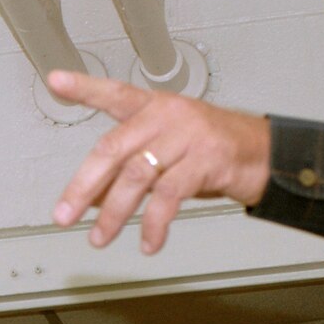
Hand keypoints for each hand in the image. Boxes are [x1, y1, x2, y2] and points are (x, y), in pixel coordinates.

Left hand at [46, 70, 272, 253]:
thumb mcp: (166, 156)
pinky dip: (154, 224)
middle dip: (83, 187)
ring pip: (137, 176)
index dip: (84, 87)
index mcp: (154, 108)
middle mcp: (167, 115)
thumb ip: (128, 171)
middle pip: (113, 149)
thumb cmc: (210, 153)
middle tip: (63, 215)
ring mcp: (188, 134)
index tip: (56, 81)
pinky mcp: (207, 158)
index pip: (114, 94)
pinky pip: (169, 195)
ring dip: (114, 213)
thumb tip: (87, 200)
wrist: (267, 155)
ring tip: (99, 238)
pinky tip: (148, 242)